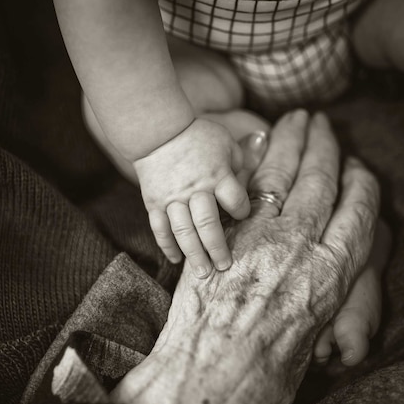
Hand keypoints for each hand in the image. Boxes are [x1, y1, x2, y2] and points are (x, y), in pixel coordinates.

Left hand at [113, 110, 381, 403]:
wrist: (209, 381)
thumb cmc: (265, 376)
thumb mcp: (313, 338)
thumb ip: (321, 297)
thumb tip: (320, 281)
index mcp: (333, 275)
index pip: (359, 211)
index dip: (361, 183)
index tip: (360, 168)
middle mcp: (302, 246)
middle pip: (321, 181)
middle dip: (324, 145)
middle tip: (323, 122)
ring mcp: (259, 236)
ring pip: (282, 175)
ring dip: (290, 141)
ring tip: (296, 119)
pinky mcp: (224, 234)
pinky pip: (243, 187)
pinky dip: (252, 161)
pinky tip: (256, 144)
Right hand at [134, 118, 251, 276]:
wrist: (158, 130)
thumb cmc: (198, 135)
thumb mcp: (226, 143)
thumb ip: (240, 164)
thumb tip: (249, 184)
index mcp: (217, 175)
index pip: (235, 201)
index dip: (242, 211)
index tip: (242, 216)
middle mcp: (196, 190)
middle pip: (208, 224)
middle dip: (217, 248)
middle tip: (225, 267)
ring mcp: (173, 198)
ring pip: (183, 231)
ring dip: (193, 254)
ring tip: (202, 273)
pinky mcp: (154, 202)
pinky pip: (160, 228)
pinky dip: (167, 246)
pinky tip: (176, 260)